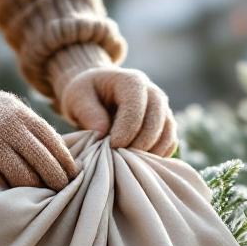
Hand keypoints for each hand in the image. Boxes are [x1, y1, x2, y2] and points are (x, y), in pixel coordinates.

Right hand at [0, 85, 76, 189]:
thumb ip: (24, 126)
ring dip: (37, 191)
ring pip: (28, 175)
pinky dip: (14, 191)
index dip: (66, 162)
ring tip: (42, 202)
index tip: (74, 177)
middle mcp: (12, 125)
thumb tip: (52, 150)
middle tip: (63, 195)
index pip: (54, 141)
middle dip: (58, 181)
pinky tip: (18, 199)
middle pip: (46, 161)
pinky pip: (4, 179)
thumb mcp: (2, 108)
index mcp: (21, 113)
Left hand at [58, 68, 176, 156]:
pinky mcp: (166, 126)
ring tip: (128, 164)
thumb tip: (103, 132)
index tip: (111, 146)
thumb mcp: (77, 97)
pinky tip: (137, 164)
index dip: (126, 130)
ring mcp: (163, 110)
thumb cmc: (87, 95)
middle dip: (139, 144)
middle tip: (121, 159)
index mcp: (132, 81)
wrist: (99, 94)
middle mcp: (153, 93)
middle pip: (157, 121)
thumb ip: (88, 112)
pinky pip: (169, 144)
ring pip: (168, 134)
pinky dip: (157, 157)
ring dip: (150, 153)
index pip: (136, 107)